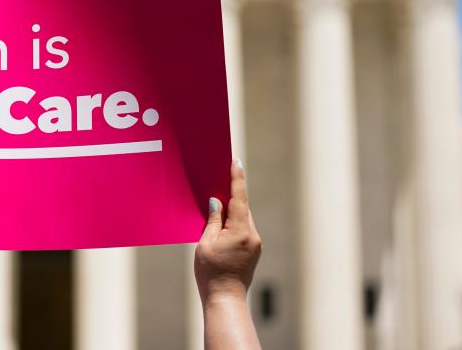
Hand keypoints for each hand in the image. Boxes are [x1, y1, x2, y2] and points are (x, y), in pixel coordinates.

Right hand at [195, 159, 261, 305]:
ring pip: (243, 219)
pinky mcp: (253, 251)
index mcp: (241, 231)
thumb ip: (213, 220)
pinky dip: (234, 223)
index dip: (236, 178)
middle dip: (232, 195)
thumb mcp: (206, 243)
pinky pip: (243, 230)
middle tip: (220, 179)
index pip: (239, 198)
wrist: (225, 299)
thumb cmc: (211, 272)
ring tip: (217, 203)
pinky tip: (222, 225)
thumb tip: (217, 201)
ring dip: (232, 211)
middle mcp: (253, 235)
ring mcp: (255, 244)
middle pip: (242, 207)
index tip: (235, 162)